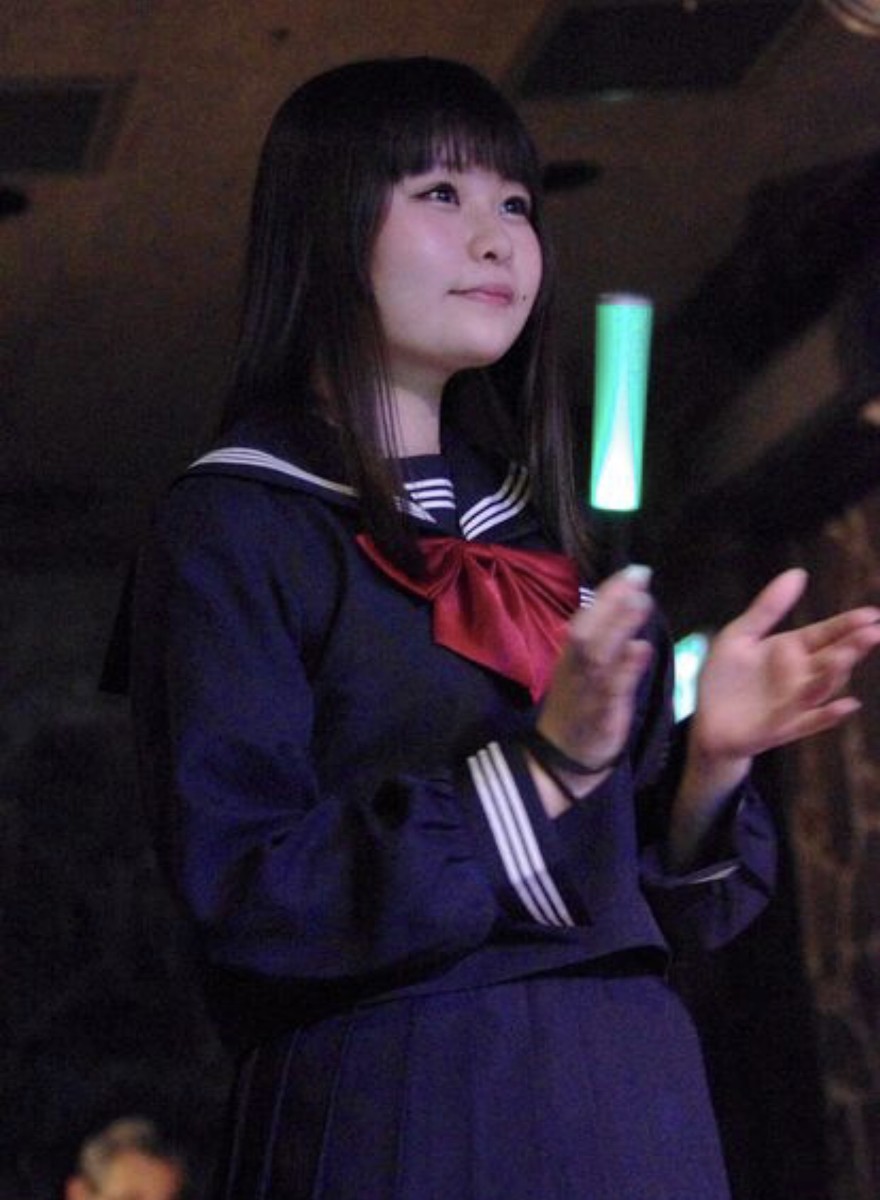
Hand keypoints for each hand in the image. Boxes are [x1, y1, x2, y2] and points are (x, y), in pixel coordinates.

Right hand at [538, 565, 654, 776]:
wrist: (558, 760)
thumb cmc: (577, 711)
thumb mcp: (584, 672)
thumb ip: (604, 642)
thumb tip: (628, 608)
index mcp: (572, 655)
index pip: (588, 616)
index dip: (609, 592)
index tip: (633, 571)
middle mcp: (575, 667)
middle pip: (590, 627)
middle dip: (613, 600)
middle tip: (639, 574)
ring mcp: (586, 690)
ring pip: (599, 653)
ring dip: (619, 626)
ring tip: (642, 602)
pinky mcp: (599, 714)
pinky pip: (611, 689)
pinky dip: (626, 668)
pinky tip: (641, 649)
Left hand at [692, 567, 879, 764]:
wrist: (705, 722)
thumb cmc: (724, 678)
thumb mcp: (740, 635)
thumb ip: (767, 608)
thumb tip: (798, 572)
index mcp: (792, 650)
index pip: (826, 634)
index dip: (848, 624)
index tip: (872, 614)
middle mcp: (801, 676)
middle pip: (833, 659)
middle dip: (853, 646)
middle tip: (873, 632)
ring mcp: (794, 703)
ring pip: (823, 688)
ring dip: (836, 674)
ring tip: (843, 657)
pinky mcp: (782, 728)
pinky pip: (810, 722)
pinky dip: (829, 715)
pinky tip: (847, 705)